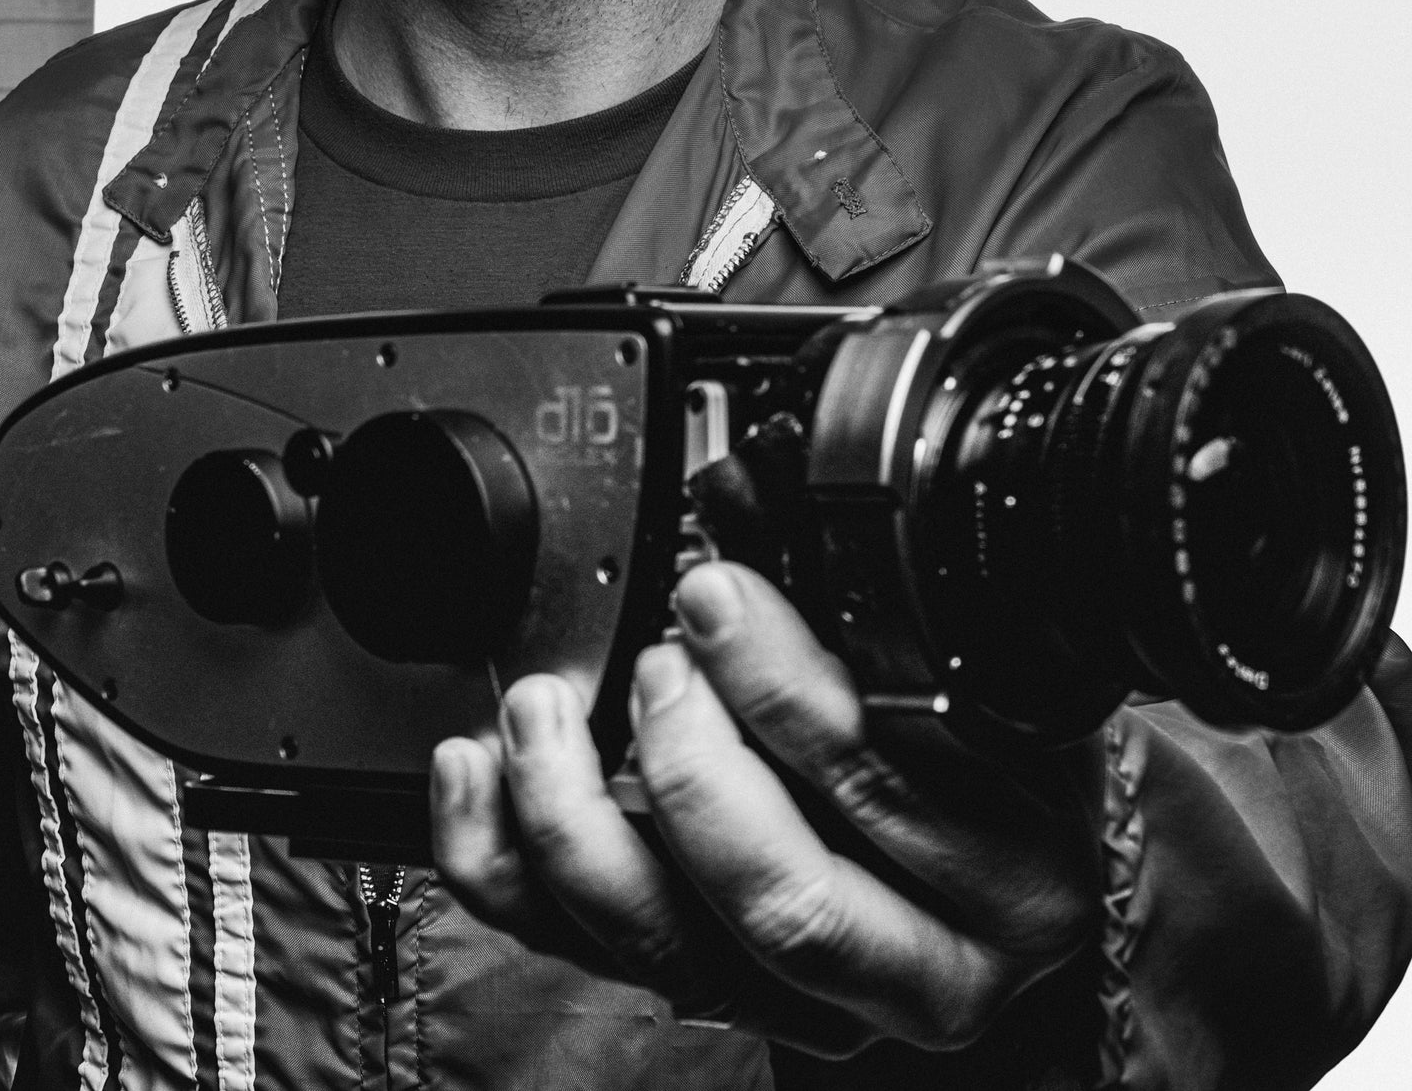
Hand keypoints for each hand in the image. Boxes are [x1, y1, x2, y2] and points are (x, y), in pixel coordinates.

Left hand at [430, 562, 1103, 1055]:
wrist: (993, 886)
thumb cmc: (1002, 765)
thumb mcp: (987, 678)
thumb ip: (880, 608)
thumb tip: (743, 488)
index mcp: (1017, 883)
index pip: (897, 794)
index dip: (789, 694)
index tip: (714, 595)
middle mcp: (922, 971)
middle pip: (785, 899)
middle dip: (691, 768)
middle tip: (654, 660)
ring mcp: (810, 1005)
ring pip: (674, 951)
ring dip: (580, 820)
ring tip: (541, 711)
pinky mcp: (717, 1000)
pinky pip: (588, 956)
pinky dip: (508, 866)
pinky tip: (475, 774)